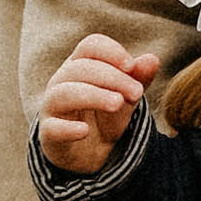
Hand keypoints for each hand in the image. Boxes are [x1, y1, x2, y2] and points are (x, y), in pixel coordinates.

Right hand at [36, 34, 160, 175]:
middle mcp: (61, 81)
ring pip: (64, 93)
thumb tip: (152, 59)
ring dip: (94, 95)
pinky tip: (85, 130)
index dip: (111, 51)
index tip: (131, 66)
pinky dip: (68, 128)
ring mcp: (51, 107)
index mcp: (80, 66)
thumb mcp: (126, 98)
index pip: (90, 46)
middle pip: (80, 68)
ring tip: (118, 103)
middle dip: (112, 77)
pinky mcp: (48, 133)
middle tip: (137, 93)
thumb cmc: (105, 117)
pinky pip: (52, 128)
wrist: (89, 154)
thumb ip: (138, 79)